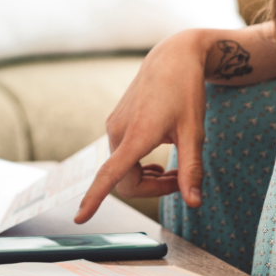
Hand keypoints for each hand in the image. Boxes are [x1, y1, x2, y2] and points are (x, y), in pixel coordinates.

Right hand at [74, 29, 209, 223]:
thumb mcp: (195, 132)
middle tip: (181, 182)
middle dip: (153, 189)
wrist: (172, 56)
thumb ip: (191, 169)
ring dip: (148, 177)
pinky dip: (140, 164)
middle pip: (126, 181)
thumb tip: (194, 203)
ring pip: (124, 169)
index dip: (94, 198)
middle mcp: (117, 131)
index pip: (109, 174)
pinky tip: (159, 157)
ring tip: (174, 170)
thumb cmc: (185, 90)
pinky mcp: (116, 122)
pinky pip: (123, 155)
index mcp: (136, 135)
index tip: (80, 218)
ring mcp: (114, 125)